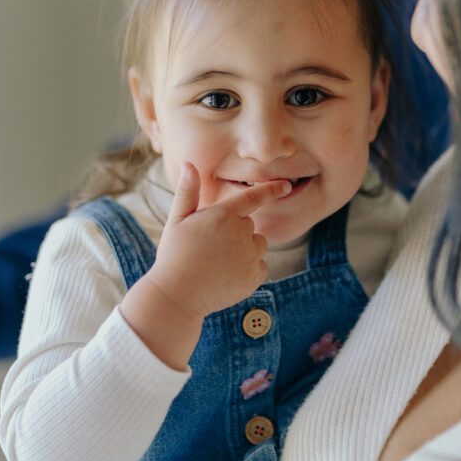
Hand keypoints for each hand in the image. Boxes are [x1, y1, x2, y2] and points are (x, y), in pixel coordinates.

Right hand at [120, 163, 289, 369]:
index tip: (286, 185)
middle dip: (236, 232)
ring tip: (218, 262)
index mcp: (223, 215)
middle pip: (250, 225)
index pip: (254, 197)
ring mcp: (250, 255)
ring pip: (258, 245)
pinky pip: (260, 267)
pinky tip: (227, 276)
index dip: (272, 189)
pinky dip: (248, 270)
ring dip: (245, 250)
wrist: (178, 295)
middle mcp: (241, 232)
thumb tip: (189, 164)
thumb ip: (188, 192)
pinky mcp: (255, 277)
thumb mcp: (177, 221)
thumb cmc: (174, 255)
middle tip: (211, 247)